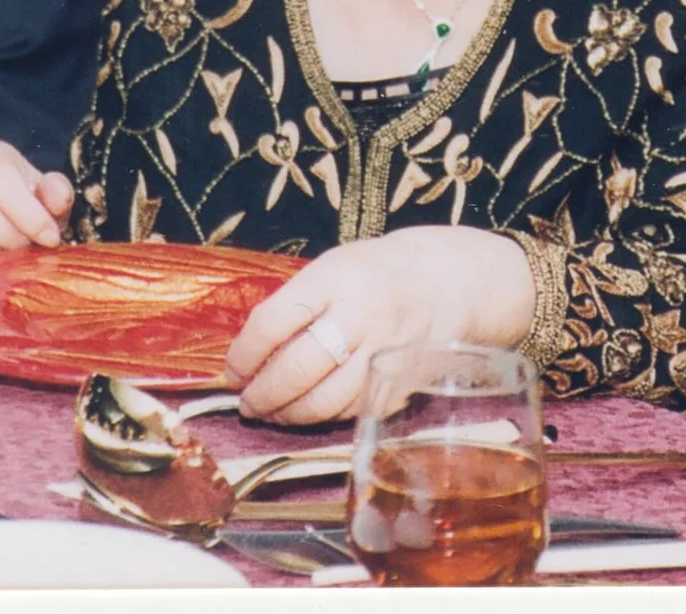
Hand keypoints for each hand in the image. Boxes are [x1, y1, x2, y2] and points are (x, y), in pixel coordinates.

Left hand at [222, 227, 536, 425]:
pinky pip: (352, 411)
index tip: (231, 371)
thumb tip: (248, 353)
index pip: (273, 322)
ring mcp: (385, 351)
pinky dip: (323, 418)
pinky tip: (307, 413)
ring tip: (270, 413)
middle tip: (245, 403)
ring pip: (324, 400)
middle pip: (297, 368)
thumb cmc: (379, 272)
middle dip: (262, 394)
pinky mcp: (402, 383)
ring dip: (288, 414)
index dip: (244, 355)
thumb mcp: (335, 266)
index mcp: (336, 276)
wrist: (454, 281)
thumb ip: (296, 303)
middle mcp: (361, 313)